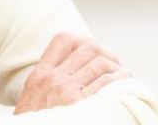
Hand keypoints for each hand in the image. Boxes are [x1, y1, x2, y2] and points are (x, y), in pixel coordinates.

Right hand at [14, 32, 130, 114]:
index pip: (63, 40)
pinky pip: (107, 83)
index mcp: (39, 76)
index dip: (84, 41)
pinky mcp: (78, 105)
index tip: (95, 53)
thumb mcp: (32, 101)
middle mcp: (52, 80)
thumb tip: (76, 76)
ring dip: (118, 70)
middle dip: (107, 55)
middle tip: (115, 67)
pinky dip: (121, 82)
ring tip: (124, 78)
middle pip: (88, 48)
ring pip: (101, 63)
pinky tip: (126, 87)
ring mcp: (65, 91)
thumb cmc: (33, 123)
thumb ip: (49, 85)